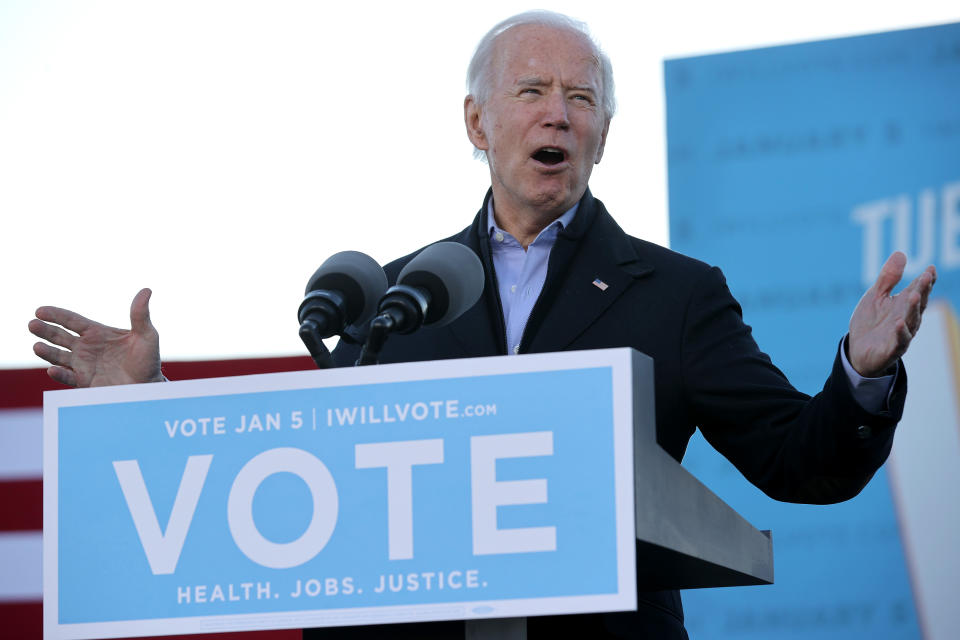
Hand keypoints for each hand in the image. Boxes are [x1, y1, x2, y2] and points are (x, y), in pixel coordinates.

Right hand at [28, 288, 163, 386]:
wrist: (148, 386)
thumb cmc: (148, 360)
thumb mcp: (146, 335)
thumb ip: (140, 314)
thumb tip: (146, 290)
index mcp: (97, 333)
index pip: (71, 320)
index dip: (55, 315)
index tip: (39, 310)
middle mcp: (86, 348)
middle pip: (60, 336)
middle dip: (45, 330)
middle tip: (32, 324)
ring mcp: (83, 365)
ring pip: (58, 356)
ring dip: (47, 352)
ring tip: (37, 347)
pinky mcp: (85, 382)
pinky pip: (68, 377)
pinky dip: (59, 374)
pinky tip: (52, 369)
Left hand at [848, 252, 936, 376]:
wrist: (858, 350)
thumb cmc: (870, 321)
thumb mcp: (875, 296)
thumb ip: (888, 278)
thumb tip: (901, 253)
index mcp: (904, 304)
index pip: (918, 290)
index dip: (925, 280)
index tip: (930, 268)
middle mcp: (907, 318)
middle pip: (918, 303)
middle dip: (923, 290)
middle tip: (926, 277)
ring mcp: (901, 333)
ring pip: (911, 320)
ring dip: (913, 308)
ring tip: (914, 295)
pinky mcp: (892, 348)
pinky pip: (899, 340)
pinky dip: (900, 332)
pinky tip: (898, 322)